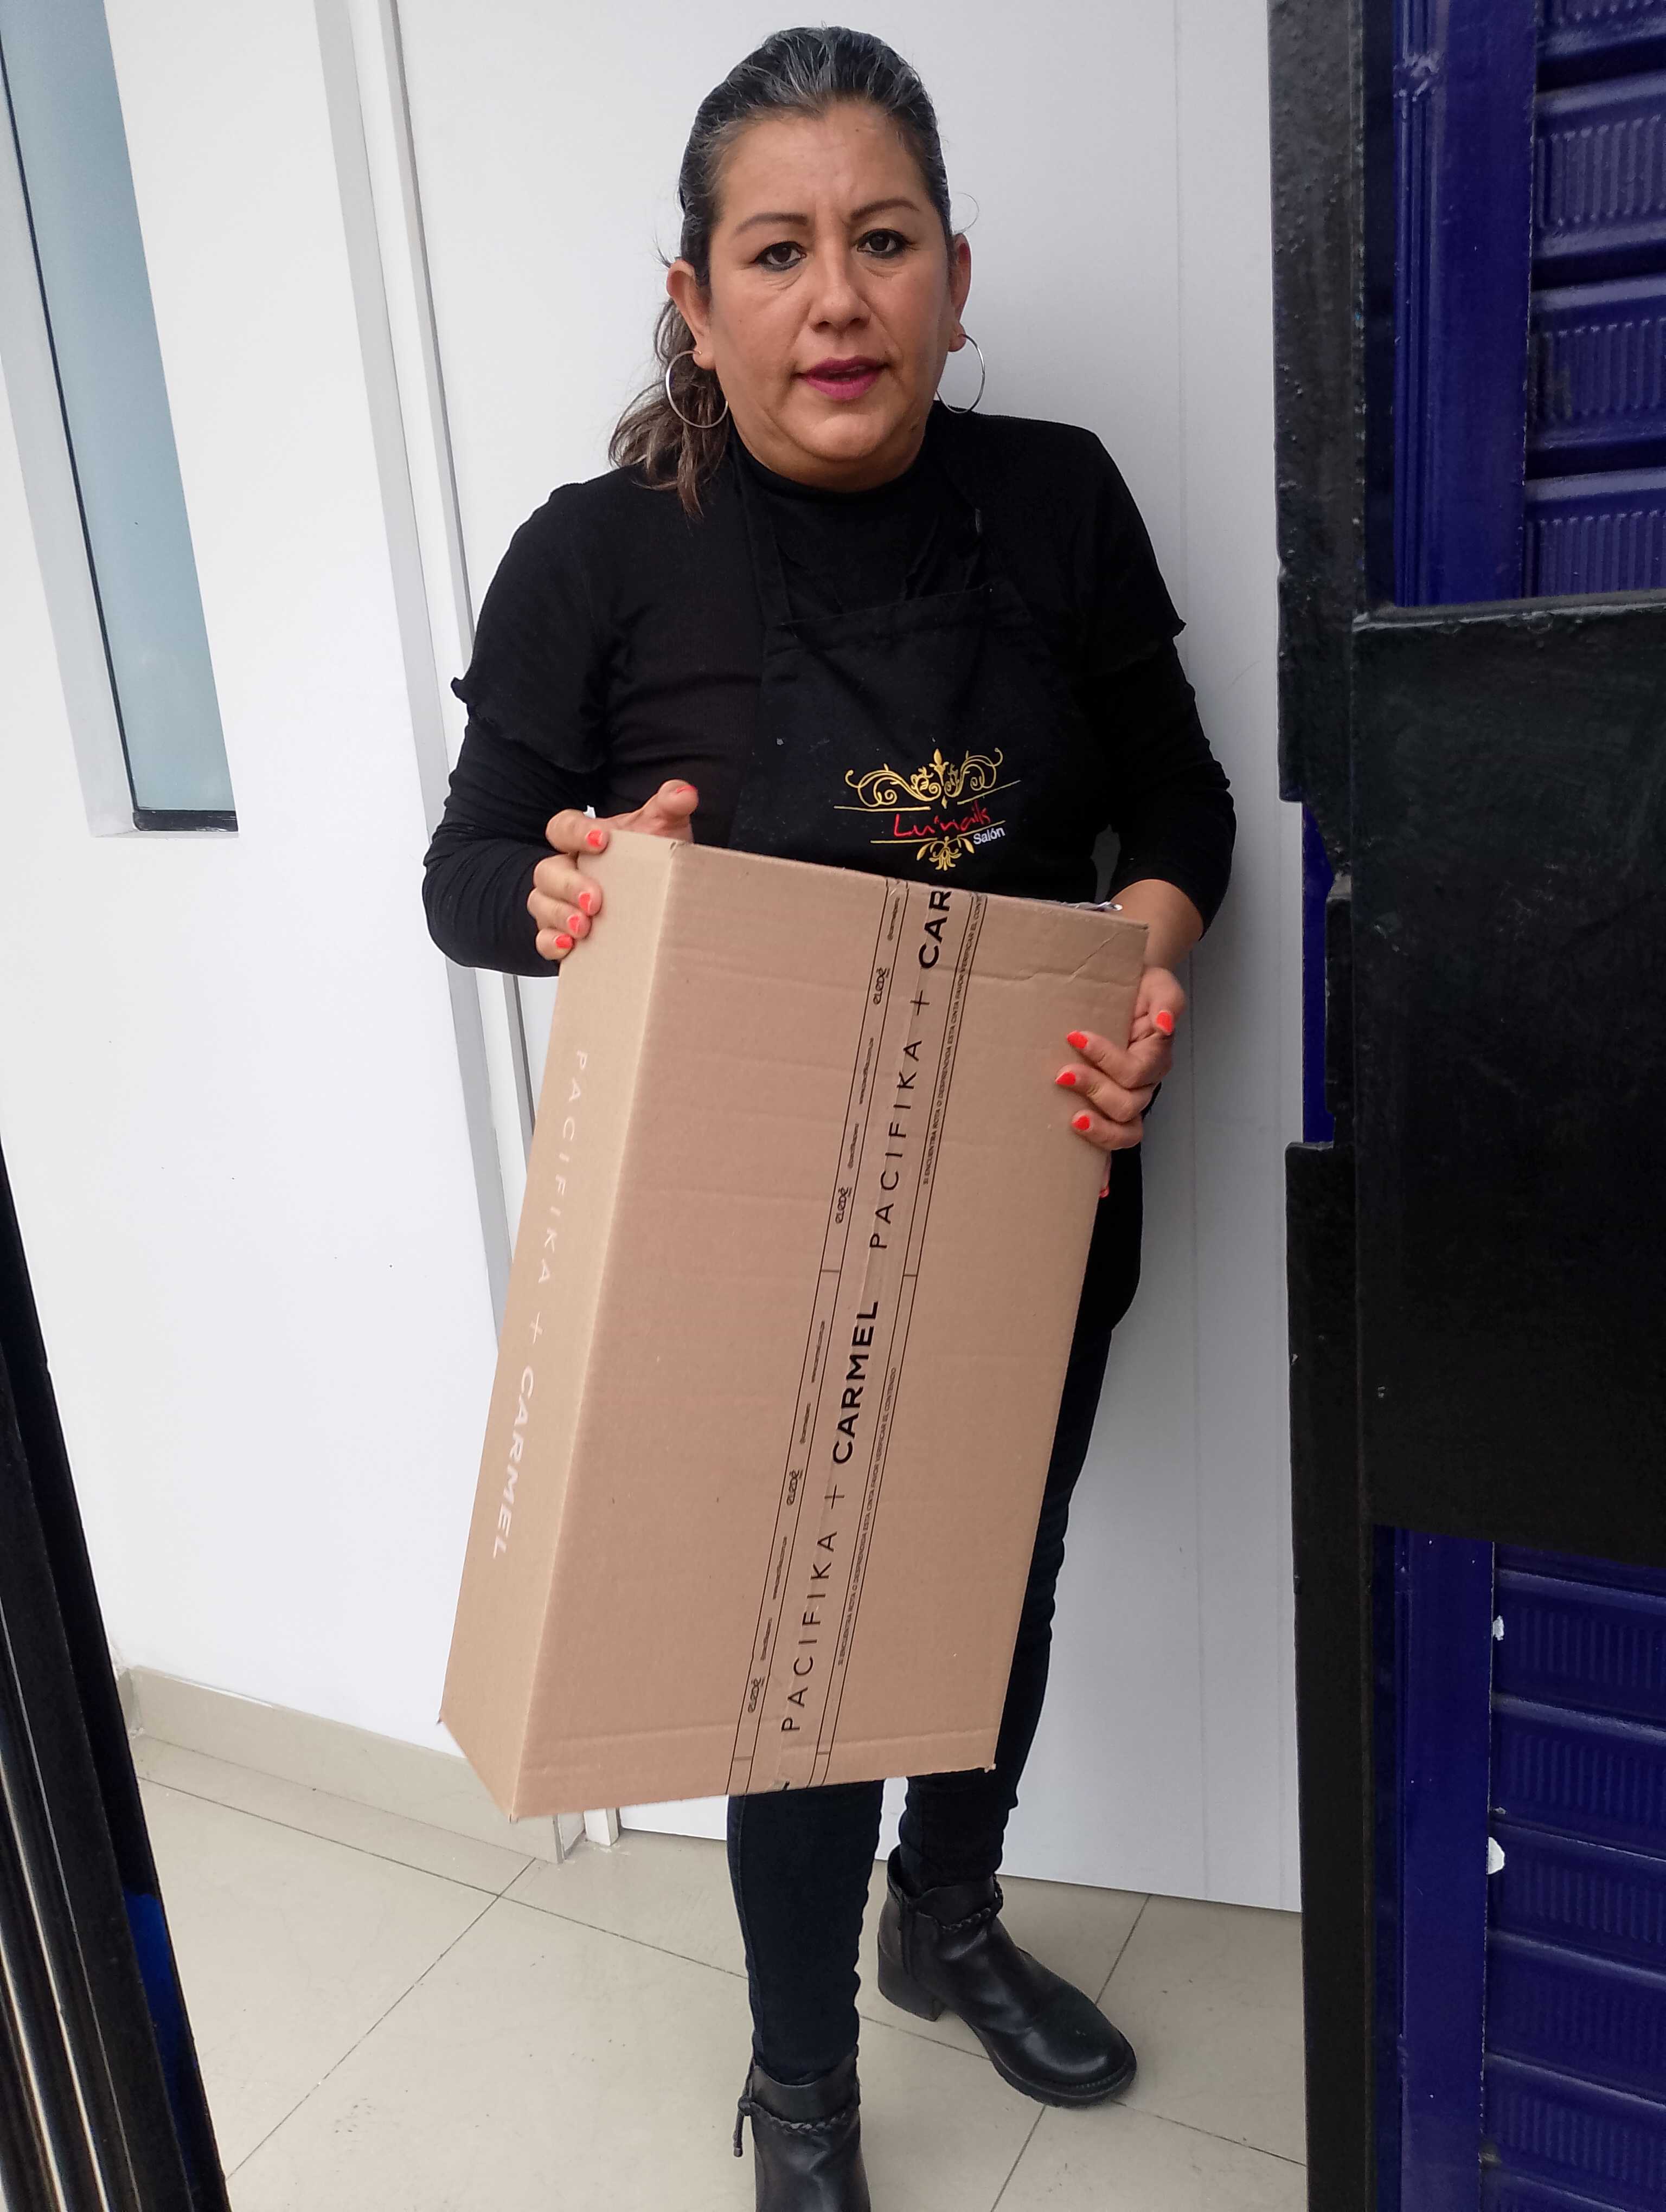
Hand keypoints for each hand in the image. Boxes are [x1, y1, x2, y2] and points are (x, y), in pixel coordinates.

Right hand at [528, 780, 697, 959]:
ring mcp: (561, 902)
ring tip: (584, 927)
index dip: (575, 832)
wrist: (662, 897)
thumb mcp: (664, 830)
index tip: (601, 839)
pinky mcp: (564, 932)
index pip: (562, 827)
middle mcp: (566, 869)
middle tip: (595, 900)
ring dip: (559, 916)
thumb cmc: (652, 859)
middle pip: (546, 871)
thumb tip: (684, 794)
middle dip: (568, 885)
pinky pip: (544, 938)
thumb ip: (670, 806)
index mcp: (583, 839)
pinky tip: (570, 947)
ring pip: (540, 904)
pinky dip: (552, 943)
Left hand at [1056, 964, 1185, 1192]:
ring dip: (1099, 1129)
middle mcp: (1145, 1085)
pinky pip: (1114, 1145)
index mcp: (1155, 1056)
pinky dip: (1105, 1169)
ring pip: (1125, 1131)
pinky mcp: (1110, 1110)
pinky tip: (1096, 1189)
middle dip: (1094, 1091)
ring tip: (1072, 1119)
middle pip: (1128, 1105)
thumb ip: (1167, 1002)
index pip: (1135, 1070)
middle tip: (1063, 1074)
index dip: (1107, 1058)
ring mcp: (1129, 1101)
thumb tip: (1162, 1024)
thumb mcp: (1159, 983)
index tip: (1076, 1037)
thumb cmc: (1140, 987)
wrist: (1125, 989)